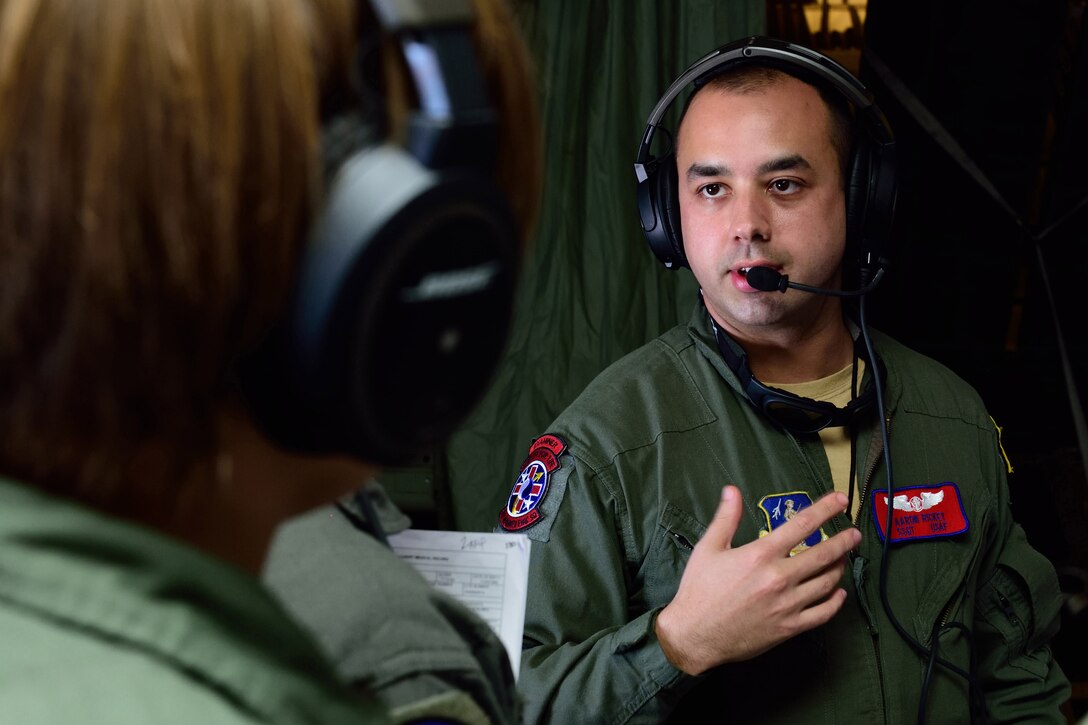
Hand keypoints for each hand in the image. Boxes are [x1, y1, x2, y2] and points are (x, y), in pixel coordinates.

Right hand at [654, 486, 860, 674]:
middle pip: (823, 554)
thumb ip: (725, 518)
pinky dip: (835, 601)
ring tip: (844, 558)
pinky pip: (822, 613)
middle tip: (854, 533)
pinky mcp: (789, 627)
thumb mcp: (708, 548)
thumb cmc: (699, 590)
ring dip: (839, 567)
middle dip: (843, 541)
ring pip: (826, 582)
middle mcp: (779, 578)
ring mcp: (787, 605)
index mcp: (760, 555)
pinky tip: (838, 593)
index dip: (825, 510)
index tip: (840, 501)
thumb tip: (732, 491)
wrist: (694, 635)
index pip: (801, 525)